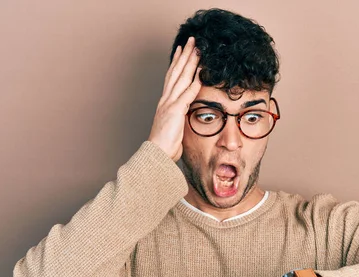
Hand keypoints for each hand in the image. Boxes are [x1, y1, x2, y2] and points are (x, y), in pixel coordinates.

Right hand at [148, 36, 201, 161]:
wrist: (157, 154)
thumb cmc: (166, 144)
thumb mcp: (174, 126)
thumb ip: (179, 115)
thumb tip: (185, 111)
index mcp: (165, 102)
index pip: (172, 77)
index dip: (177, 62)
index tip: (182, 50)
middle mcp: (166, 99)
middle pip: (176, 72)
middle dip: (184, 55)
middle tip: (192, 40)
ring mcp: (170, 104)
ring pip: (181, 78)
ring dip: (190, 62)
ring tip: (197, 49)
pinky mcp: (175, 111)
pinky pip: (187, 94)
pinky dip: (194, 82)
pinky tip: (201, 73)